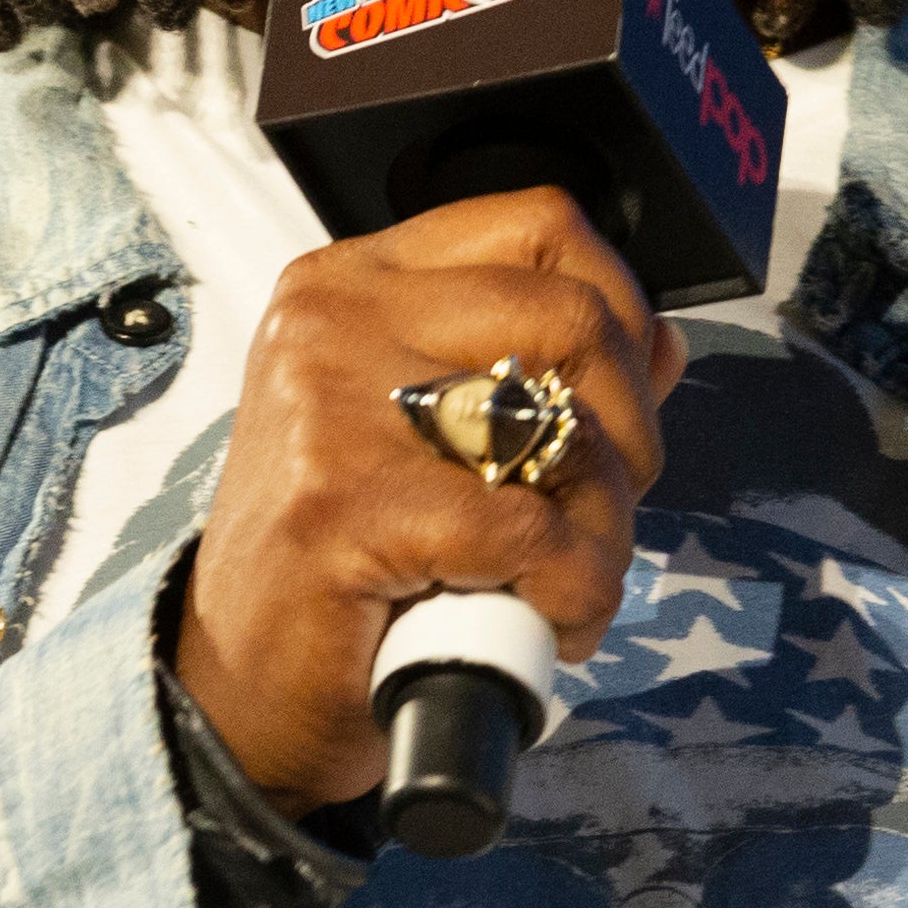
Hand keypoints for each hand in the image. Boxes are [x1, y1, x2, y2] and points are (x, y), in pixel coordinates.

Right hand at [173, 187, 685, 809]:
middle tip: (602, 509)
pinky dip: (572, 589)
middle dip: (631, 430)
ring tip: (568, 575)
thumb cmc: (348, 560)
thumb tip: (663, 342)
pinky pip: (531, 532)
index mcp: (357, 279)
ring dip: (606, 524)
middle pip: (575, 316)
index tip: (620, 394)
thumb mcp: (437, 434)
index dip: (621, 303)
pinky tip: (544, 617)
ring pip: (565, 427)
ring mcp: (329, 405)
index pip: (541, 223)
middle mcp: (334, 319)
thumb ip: (541, 373)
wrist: (244, 684)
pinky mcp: (342, 501)